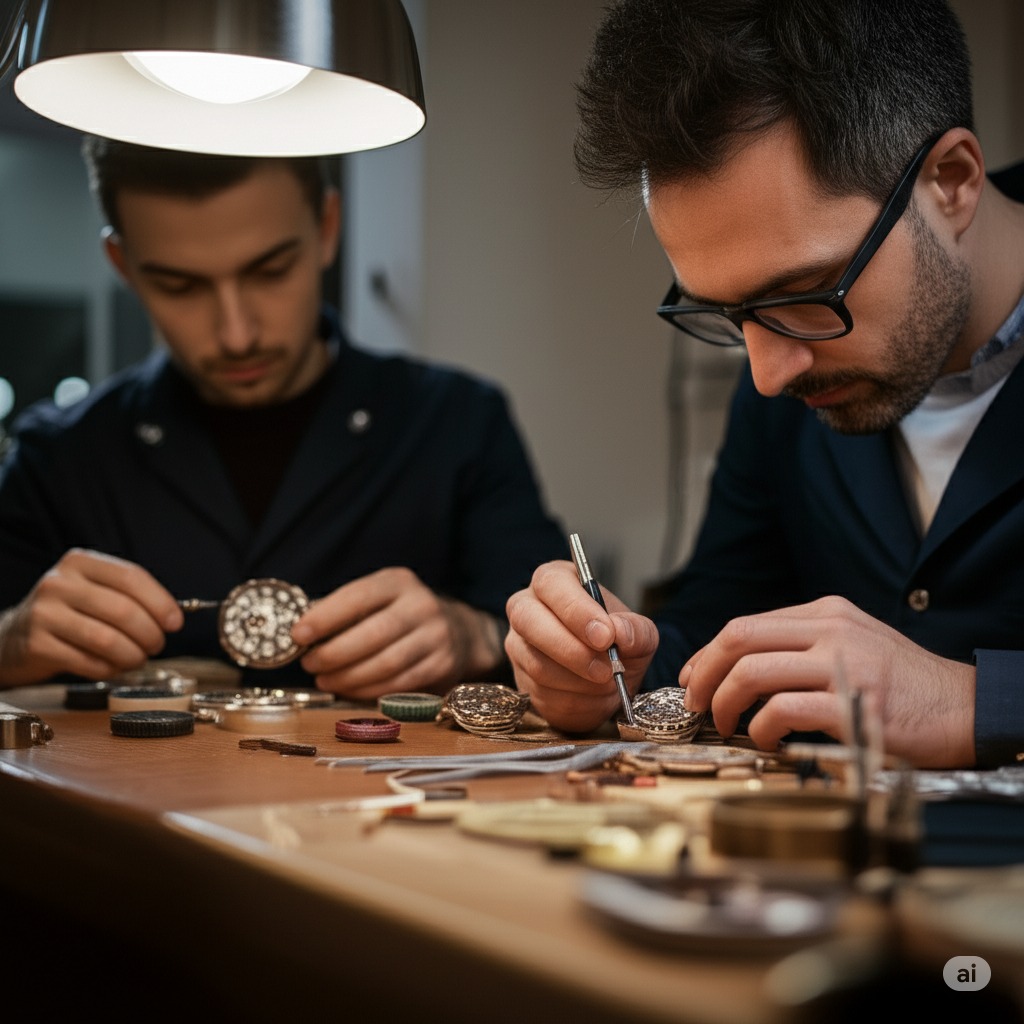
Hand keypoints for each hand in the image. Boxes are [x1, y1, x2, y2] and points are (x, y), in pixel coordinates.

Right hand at [0, 548, 183, 686]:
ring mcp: (44, 614)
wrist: (14, 636)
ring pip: (107, 639)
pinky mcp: (37, 645)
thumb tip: (172, 617)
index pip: (131, 577)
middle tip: (156, 645)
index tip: (175, 623)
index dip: (160, 602)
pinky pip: (88, 662)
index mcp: (80, 562)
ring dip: (132, 655)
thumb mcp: (93, 590)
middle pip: (123, 610)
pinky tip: (113, 667)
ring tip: (137, 659)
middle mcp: (59, 583)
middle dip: (150, 634)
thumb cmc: (68, 613)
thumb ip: (129, 595)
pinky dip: (110, 669)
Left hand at [292, 567, 504, 698]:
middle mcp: (422, 605)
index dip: (325, 616)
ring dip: (348, 677)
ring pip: (386, 664)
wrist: (458, 631)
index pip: (359, 596)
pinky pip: (398, 684)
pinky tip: (349, 690)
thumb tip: (299, 634)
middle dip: (334, 653)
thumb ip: (343, 611)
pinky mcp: (442, 666)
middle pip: (373, 634)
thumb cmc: (399, 615)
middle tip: (309, 664)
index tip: (298, 634)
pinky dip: (368, 691)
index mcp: (399, 582)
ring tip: (324, 680)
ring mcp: (436, 637)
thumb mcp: (378, 599)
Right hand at [504, 560, 659, 732]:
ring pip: (537, 663)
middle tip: (605, 668)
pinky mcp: (522, 680)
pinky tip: (594, 694)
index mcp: (555, 582)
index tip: (605, 636)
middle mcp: (527, 608)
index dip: (576, 610)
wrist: (611, 679)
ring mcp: (520, 645)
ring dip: (579, 680)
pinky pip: (542, 693)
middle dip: (570, 649)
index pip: (551, 584)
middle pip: (527, 620)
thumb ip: (636, 629)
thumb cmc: (618, 643)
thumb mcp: (640, 633)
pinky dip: (576, 700)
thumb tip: (620, 631)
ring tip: (608, 681)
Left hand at [681, 595, 975, 767]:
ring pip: (752, 672)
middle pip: (738, 640)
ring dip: (726, 703)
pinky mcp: (854, 704)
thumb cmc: (906, 684)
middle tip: (697, 704)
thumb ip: (805, 645)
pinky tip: (766, 740)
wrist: (968, 708)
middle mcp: (832, 629)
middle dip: (705, 674)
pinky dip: (761, 728)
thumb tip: (744, 667)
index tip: (694, 679)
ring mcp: (844, 664)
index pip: (745, 625)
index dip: (708, 654)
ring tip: (727, 725)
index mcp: (827, 612)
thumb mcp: (855, 643)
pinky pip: (783, 710)